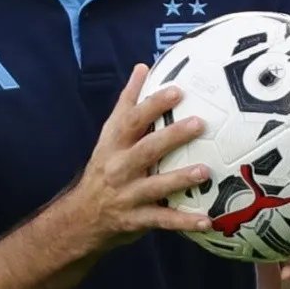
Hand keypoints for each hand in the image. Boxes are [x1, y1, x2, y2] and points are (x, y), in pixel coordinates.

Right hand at [60, 63, 211, 253]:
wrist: (81, 218)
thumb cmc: (103, 169)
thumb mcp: (109, 135)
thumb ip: (127, 103)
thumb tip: (142, 67)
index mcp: (113, 144)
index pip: (132, 119)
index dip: (153, 104)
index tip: (177, 91)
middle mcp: (118, 167)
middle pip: (145, 149)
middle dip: (172, 136)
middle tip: (199, 123)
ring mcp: (126, 195)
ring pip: (154, 186)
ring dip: (180, 178)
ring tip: (205, 171)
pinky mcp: (135, 220)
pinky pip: (162, 220)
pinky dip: (184, 221)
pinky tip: (208, 220)